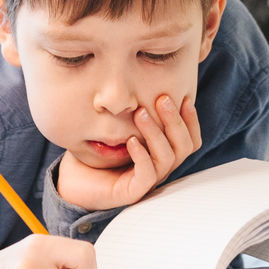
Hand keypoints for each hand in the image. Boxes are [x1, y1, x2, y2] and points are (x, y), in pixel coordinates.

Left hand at [57, 94, 201, 210]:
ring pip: (167, 158)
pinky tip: (130, 140)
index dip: (191, 120)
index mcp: (163, 153)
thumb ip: (138, 109)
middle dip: (175, 121)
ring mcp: (148, 180)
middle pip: (184, 147)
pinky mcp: (133, 191)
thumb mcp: (123, 125)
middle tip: (162, 99)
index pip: (190, 140)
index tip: (184, 98)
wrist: (76, 180)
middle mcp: (160, 167)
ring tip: (140, 113)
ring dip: (156, 132)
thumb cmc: (100, 151)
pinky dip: (142, 156)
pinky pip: (146, 175)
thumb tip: (147, 77)